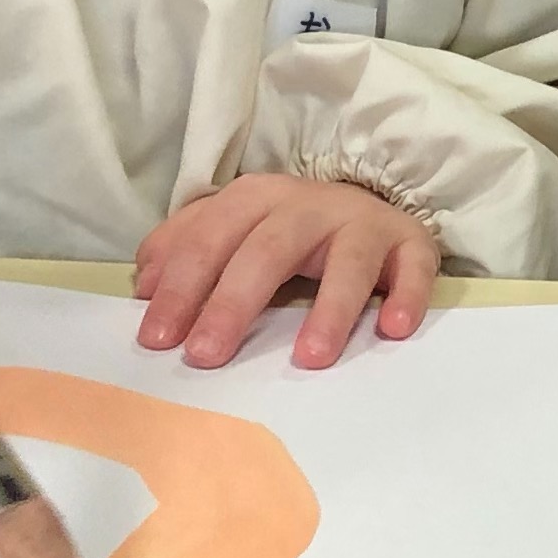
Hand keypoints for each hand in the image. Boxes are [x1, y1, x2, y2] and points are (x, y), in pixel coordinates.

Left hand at [135, 175, 439, 368]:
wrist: (369, 205)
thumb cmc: (288, 231)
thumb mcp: (232, 229)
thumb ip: (186, 248)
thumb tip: (144, 286)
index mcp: (256, 198)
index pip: (210, 240)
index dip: (181, 287)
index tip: (158, 339)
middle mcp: (309, 204)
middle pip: (267, 250)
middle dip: (233, 303)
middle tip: (206, 355)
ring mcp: (363, 223)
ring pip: (346, 261)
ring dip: (329, 309)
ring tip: (309, 359)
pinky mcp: (410, 245)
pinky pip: (413, 268)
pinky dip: (406, 296)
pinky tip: (393, 329)